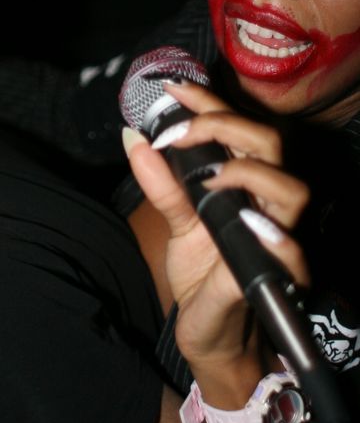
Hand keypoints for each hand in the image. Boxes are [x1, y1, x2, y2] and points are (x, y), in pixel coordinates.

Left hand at [123, 82, 309, 383]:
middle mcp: (267, 203)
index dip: (209, 104)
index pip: (239, 128)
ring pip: (291, 190)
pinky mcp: (278, 280)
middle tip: (176, 134)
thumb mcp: (177, 224)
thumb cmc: (203, 274)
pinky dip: (273, 235)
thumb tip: (132, 138)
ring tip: (208, 176)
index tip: (173, 90)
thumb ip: (161, 184)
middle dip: (224, 126)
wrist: (210, 332)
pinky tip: (246, 220)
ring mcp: (277, 240)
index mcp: (245, 183)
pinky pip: (291, 254)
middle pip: (270, 145)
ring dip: (248, 172)